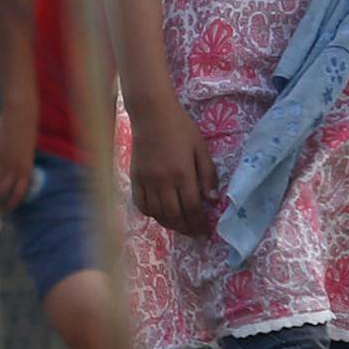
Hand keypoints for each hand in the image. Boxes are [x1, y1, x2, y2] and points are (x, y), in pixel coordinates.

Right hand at [0, 112, 36, 213]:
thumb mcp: (24, 152)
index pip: (18, 195)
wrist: (21, 116)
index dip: (10, 204)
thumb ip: (17, 165)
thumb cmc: (25, 132)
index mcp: (25, 171)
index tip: (3, 209)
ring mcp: (2, 163)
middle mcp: (14, 170)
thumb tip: (9, 177)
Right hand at [129, 99, 219, 236]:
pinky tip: (160, 214)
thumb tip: (212, 199)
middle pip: (174, 215)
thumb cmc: (181, 129)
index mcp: (183, 174)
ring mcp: (147, 182)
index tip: (205, 231)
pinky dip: (151, 214)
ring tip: (180, 226)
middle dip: (186, 228)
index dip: (199, 223)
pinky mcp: (135, 179)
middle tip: (194, 232)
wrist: (152, 115)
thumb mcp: (201, 149)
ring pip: (157, 214)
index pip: (192, 207)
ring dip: (170, 224)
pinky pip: (141, 205)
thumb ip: (208, 175)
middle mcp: (163, 182)